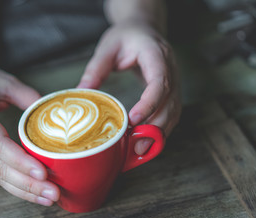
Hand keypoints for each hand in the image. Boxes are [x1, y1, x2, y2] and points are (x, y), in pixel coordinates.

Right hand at [0, 39, 59, 205]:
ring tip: (49, 198)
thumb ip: (28, 96)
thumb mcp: (2, 80)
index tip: (43, 172)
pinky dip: (14, 185)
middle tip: (54, 193)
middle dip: (27, 184)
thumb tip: (56, 114)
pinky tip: (33, 192)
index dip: (20, 160)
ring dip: (23, 190)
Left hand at [78, 23, 181, 153]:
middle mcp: (171, 69)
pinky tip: (146, 140)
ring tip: (140, 150)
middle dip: (155, 127)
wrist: (144, 29)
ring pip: (174, 112)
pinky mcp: (171, 92)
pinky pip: (171, 114)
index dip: (149, 103)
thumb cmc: (127, 36)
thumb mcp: (107, 46)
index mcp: (156, 54)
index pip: (159, 82)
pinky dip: (161, 129)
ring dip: (159, 133)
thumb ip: (96, 68)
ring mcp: (174, 82)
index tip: (133, 120)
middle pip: (170, 103)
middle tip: (136, 147)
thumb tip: (81, 93)